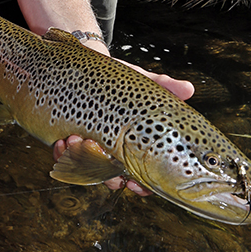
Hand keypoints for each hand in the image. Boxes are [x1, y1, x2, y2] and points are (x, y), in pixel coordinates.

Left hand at [53, 64, 193, 195]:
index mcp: (133, 146)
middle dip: (108, 176)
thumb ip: (162, 86)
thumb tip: (188, 89)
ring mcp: (89, 148)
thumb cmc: (118, 80)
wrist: (84, 65)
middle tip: (104, 160)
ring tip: (76, 141)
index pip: (143, 176)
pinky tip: (62, 141)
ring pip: (85, 169)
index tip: (137, 185)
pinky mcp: (67, 140)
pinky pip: (63, 157)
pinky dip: (61, 152)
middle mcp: (111, 152)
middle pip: (113, 179)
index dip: (142, 186)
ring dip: (81, 160)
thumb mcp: (140, 83)